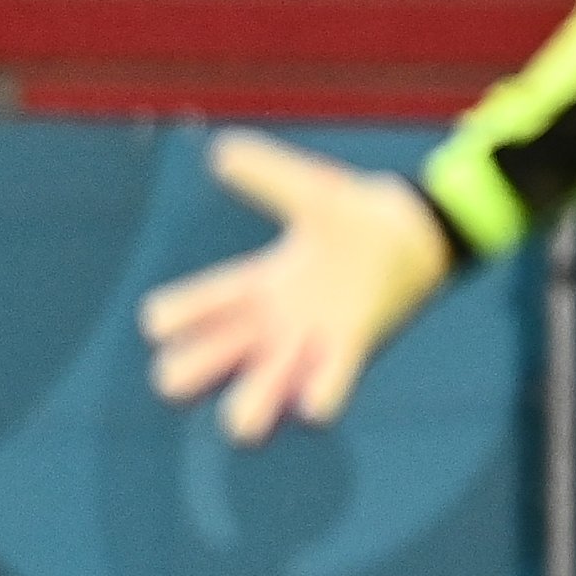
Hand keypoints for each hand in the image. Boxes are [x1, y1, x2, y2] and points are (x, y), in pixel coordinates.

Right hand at [140, 130, 456, 442]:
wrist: (416, 232)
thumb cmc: (355, 215)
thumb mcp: (309, 191)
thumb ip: (268, 175)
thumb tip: (223, 151)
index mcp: (255, 282)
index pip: (195, 307)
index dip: (173, 318)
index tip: (160, 322)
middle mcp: (276, 319)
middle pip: (213, 356)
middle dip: (191, 371)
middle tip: (174, 380)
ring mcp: (312, 337)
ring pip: (266, 385)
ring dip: (252, 405)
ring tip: (242, 424)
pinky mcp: (354, 344)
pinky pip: (331, 381)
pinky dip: (322, 393)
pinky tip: (313, 405)